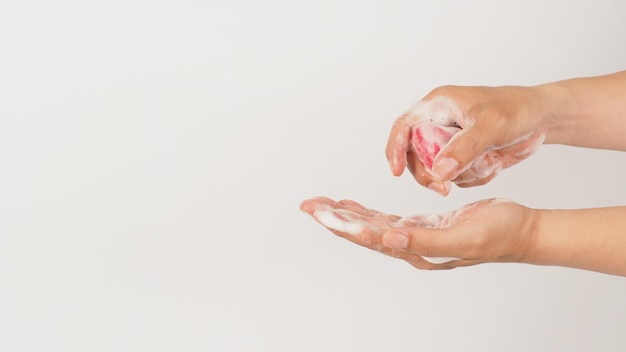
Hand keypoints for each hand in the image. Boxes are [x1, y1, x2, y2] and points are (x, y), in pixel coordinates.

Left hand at [300, 196, 534, 269]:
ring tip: (323, 203)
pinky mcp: (423, 225)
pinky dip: (367, 212)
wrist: (521, 230)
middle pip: (363, 232)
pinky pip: (386, 220)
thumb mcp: (463, 237)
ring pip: (371, 225)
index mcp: (416, 250)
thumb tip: (387, 240)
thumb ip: (424, 241)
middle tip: (308, 204)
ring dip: (346, 214)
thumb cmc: (499, 234)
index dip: (343, 224)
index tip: (318, 212)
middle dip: (334, 218)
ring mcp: (416, 235)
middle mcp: (411, 245)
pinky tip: (353, 205)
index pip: (370, 237)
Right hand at [385, 85, 549, 194]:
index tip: (396, 171)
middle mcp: (438, 123)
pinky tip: (492, 165)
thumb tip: (438, 172)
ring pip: (435, 170)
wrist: (542, 118)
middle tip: (444, 188)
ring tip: (486, 164)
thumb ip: (463, 149)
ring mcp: (449, 141)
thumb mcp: (490, 127)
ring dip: (458, 176)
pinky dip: (472, 178)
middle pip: (414, 155)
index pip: (403, 126)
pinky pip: (455, 177)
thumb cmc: (517, 109)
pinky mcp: (461, 157)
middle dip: (429, 174)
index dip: (394, 148)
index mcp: (438, 106)